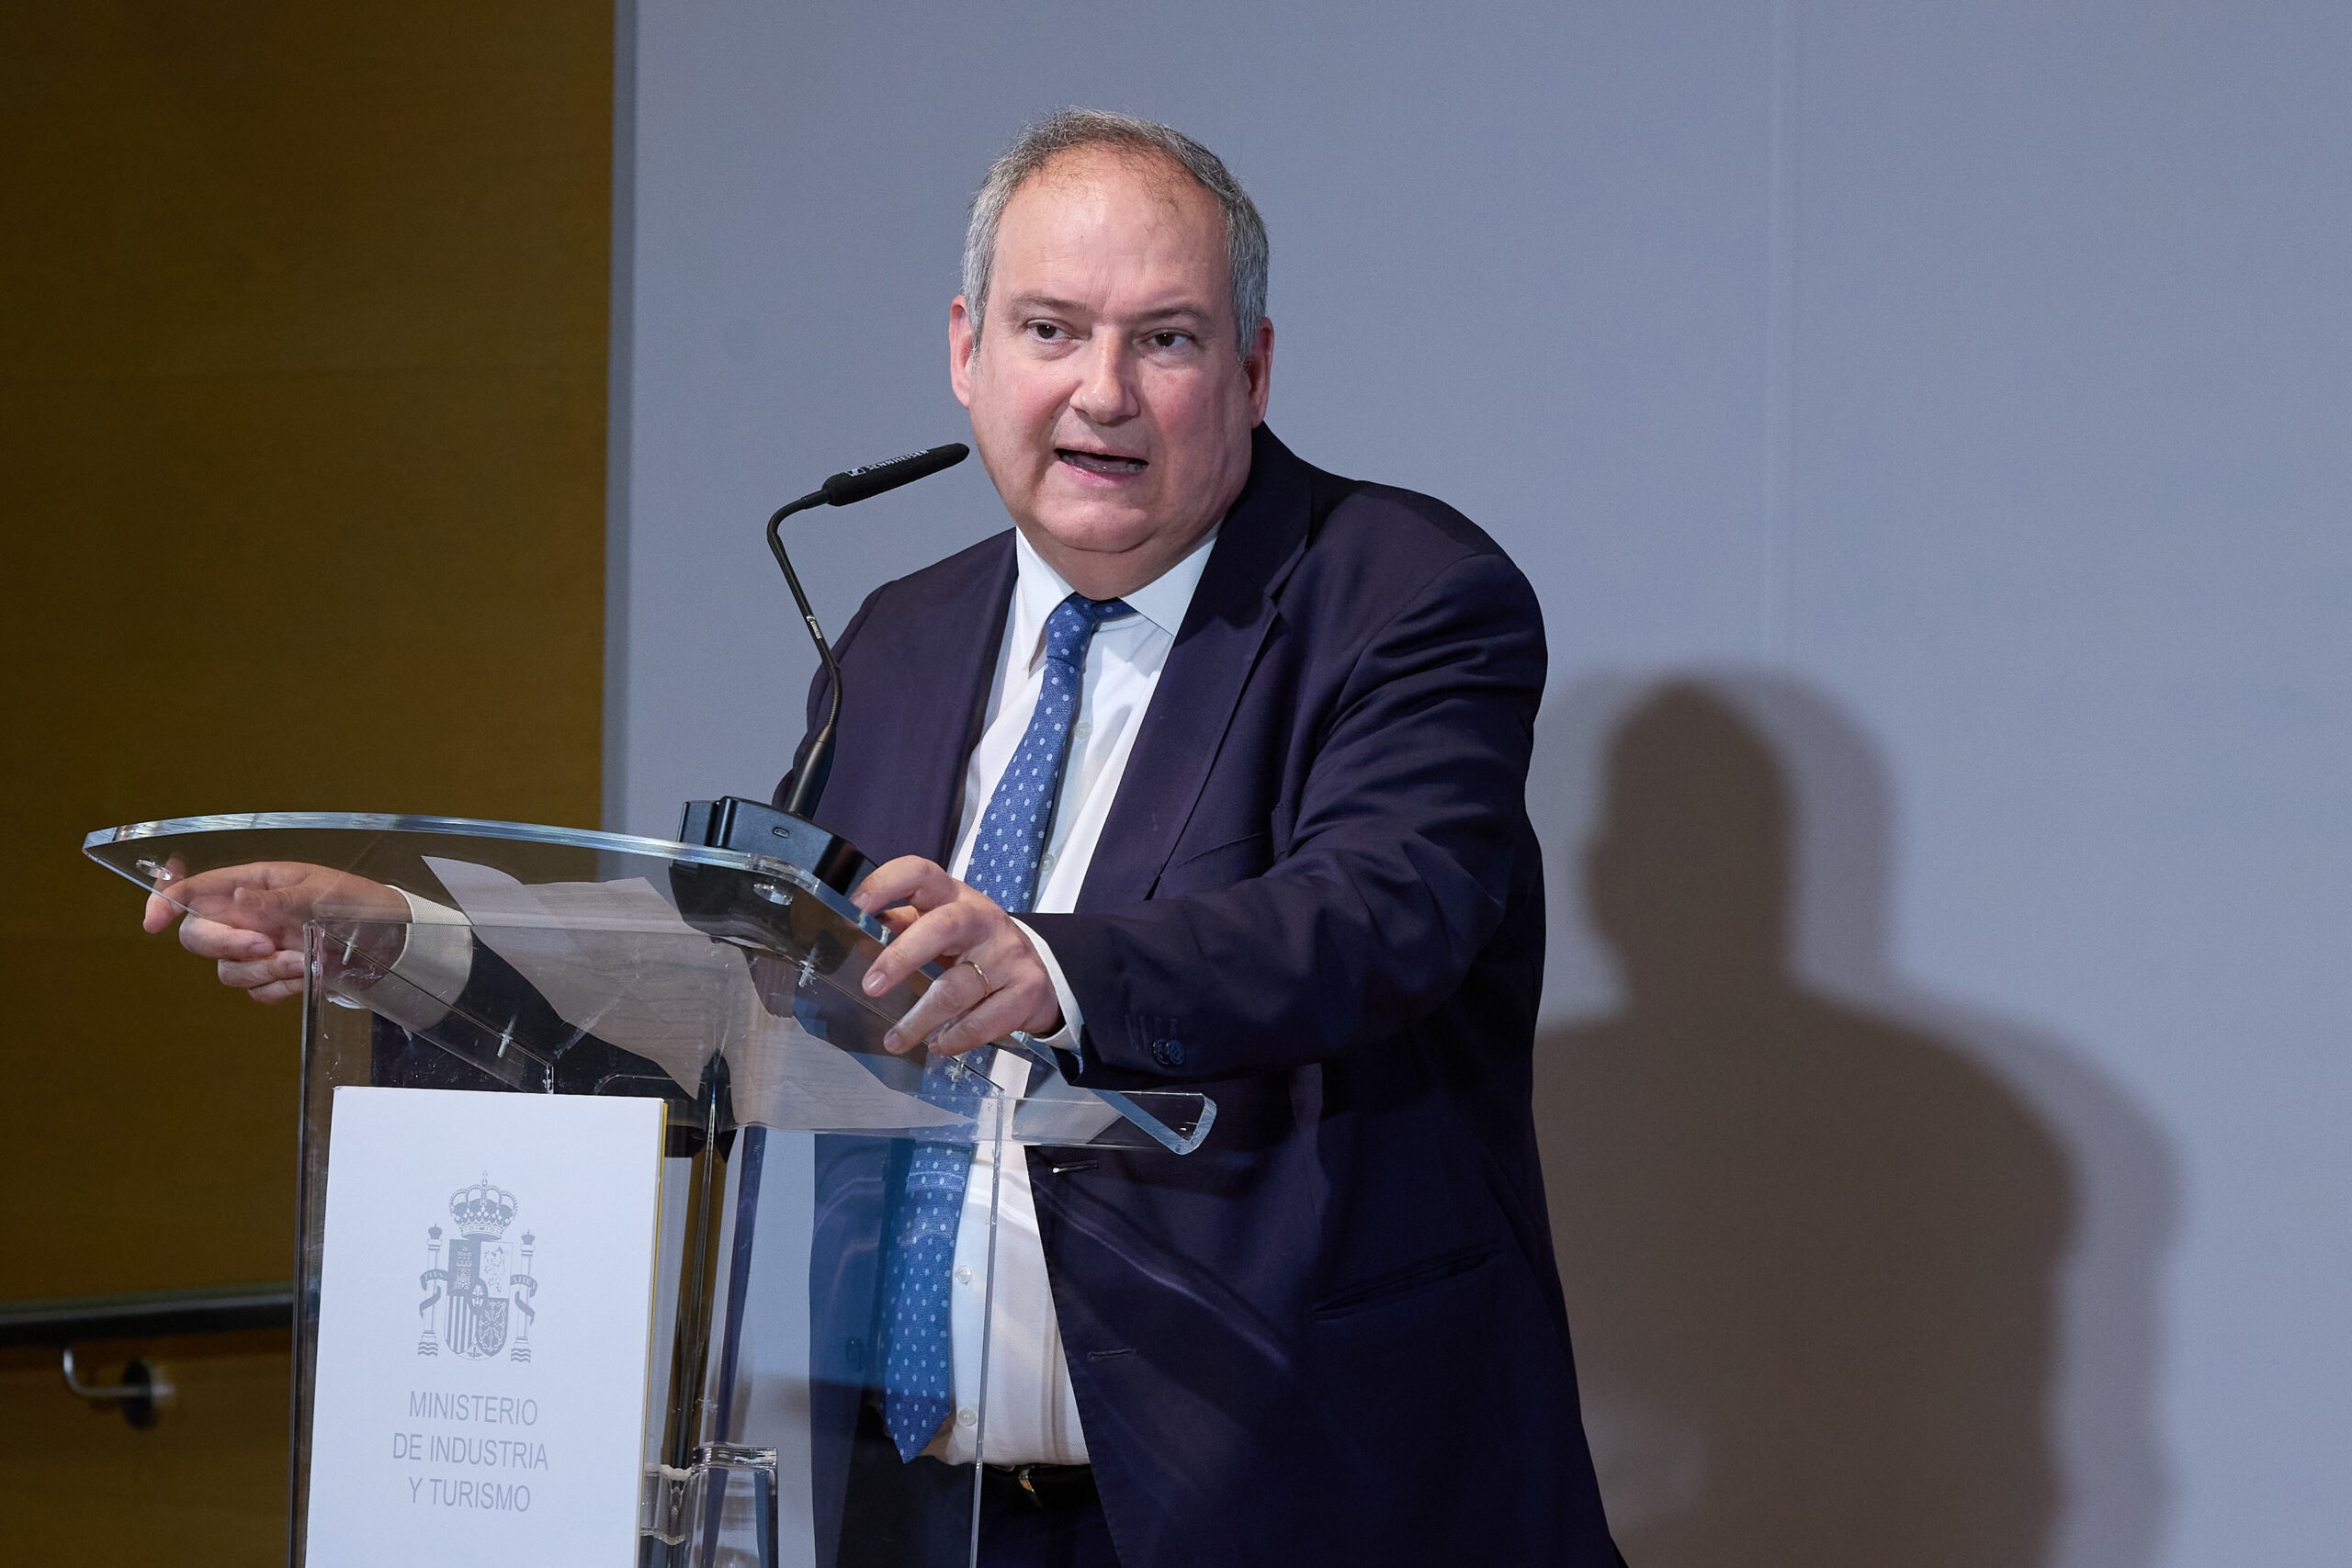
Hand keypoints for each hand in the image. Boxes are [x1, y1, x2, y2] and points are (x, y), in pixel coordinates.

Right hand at [142, 861, 407, 1004]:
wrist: (391, 938)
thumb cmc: (357, 902)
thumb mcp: (322, 892)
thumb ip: (276, 900)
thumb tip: (234, 898)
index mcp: (254, 884)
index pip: (196, 890)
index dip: (166, 903)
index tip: (154, 923)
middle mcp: (248, 917)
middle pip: (200, 937)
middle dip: (227, 945)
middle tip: (266, 945)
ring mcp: (259, 948)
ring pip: (227, 971)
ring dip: (263, 970)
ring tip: (305, 960)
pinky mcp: (274, 976)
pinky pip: (256, 993)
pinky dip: (279, 988)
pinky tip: (308, 975)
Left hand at [852, 857, 1061, 1056]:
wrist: (1039, 979)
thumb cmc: (977, 949)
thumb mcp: (943, 929)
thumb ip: (903, 927)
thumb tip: (859, 937)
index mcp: (955, 897)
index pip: (920, 873)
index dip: (885, 884)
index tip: (854, 908)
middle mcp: (984, 919)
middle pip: (943, 926)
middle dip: (902, 956)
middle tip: (871, 986)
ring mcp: (1008, 954)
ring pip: (956, 988)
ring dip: (919, 1020)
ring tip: (895, 1040)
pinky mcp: (1025, 990)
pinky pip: (982, 1021)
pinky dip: (954, 1038)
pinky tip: (937, 1045)